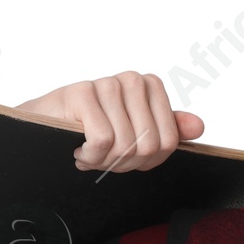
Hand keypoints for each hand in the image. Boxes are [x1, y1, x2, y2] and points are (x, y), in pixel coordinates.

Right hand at [14, 71, 203, 172]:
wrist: (43, 127)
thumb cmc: (90, 130)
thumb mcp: (135, 134)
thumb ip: (168, 130)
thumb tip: (199, 126)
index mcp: (150, 87)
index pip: (168, 142)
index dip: (146, 161)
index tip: (125, 156)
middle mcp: (131, 80)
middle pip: (148, 145)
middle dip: (124, 163)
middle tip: (104, 156)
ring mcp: (106, 83)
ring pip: (124, 145)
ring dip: (103, 161)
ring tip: (88, 151)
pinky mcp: (80, 92)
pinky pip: (101, 141)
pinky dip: (88, 156)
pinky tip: (77, 148)